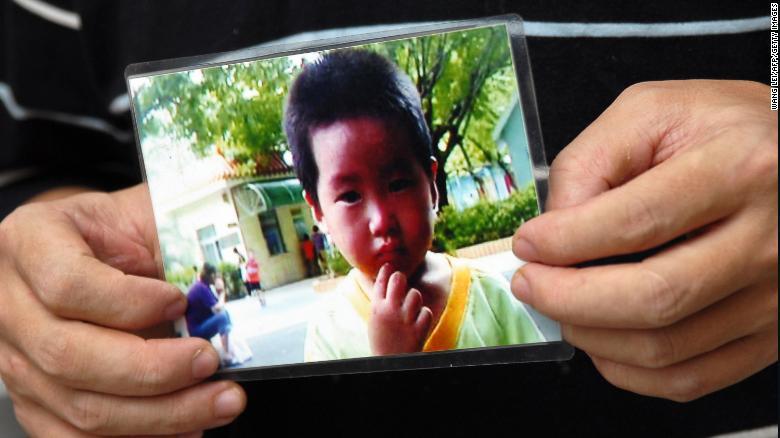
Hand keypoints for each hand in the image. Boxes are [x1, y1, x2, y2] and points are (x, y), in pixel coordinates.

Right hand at [0, 184, 245, 435]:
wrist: (88, 251)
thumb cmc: (116, 233)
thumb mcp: (141, 215)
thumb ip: (173, 246)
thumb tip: (219, 296)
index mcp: (30, 243)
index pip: (67, 284)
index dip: (129, 302)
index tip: (180, 301)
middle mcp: (9, 306)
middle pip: (69, 356)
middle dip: (155, 370)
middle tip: (210, 362)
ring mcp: (15, 361)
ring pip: (80, 408)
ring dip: (161, 414)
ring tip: (219, 401)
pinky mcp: (34, 402)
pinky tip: (185, 430)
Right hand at [368, 264, 432, 354]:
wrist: (390, 363)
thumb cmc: (382, 339)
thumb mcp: (375, 319)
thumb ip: (381, 302)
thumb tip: (386, 280)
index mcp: (376, 308)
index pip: (381, 281)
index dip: (386, 270)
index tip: (389, 265)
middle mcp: (390, 311)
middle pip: (399, 279)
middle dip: (401, 279)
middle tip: (402, 283)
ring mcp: (405, 320)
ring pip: (415, 294)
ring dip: (414, 299)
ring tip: (410, 308)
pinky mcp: (418, 330)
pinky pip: (426, 311)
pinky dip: (424, 315)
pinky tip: (418, 321)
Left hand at [512, 80, 776, 401]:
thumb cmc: (725, 131)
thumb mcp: (654, 112)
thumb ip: (592, 160)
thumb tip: (553, 228)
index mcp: (739, 168)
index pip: (637, 222)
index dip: (565, 241)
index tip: (528, 244)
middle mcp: (768, 239)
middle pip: (653, 296)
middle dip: (568, 299)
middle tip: (530, 284)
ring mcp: (774, 295)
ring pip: (667, 347)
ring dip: (591, 336)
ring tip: (560, 306)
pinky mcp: (771, 333)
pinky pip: (691, 378)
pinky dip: (629, 371)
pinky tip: (602, 339)